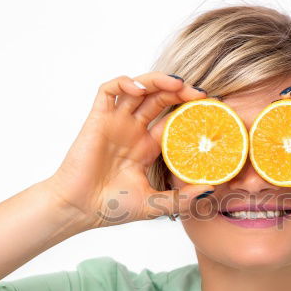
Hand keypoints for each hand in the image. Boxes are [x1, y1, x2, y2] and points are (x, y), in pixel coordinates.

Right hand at [42, 72, 212, 228]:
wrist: (79, 209)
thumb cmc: (112, 208)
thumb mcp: (156, 205)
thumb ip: (182, 198)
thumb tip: (211, 188)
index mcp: (147, 147)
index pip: (173, 118)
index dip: (189, 111)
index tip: (210, 111)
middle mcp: (133, 130)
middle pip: (159, 98)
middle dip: (180, 91)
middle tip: (200, 95)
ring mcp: (116, 122)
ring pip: (138, 88)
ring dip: (157, 80)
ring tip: (177, 85)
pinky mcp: (98, 118)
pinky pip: (109, 90)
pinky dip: (124, 82)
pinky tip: (139, 88)